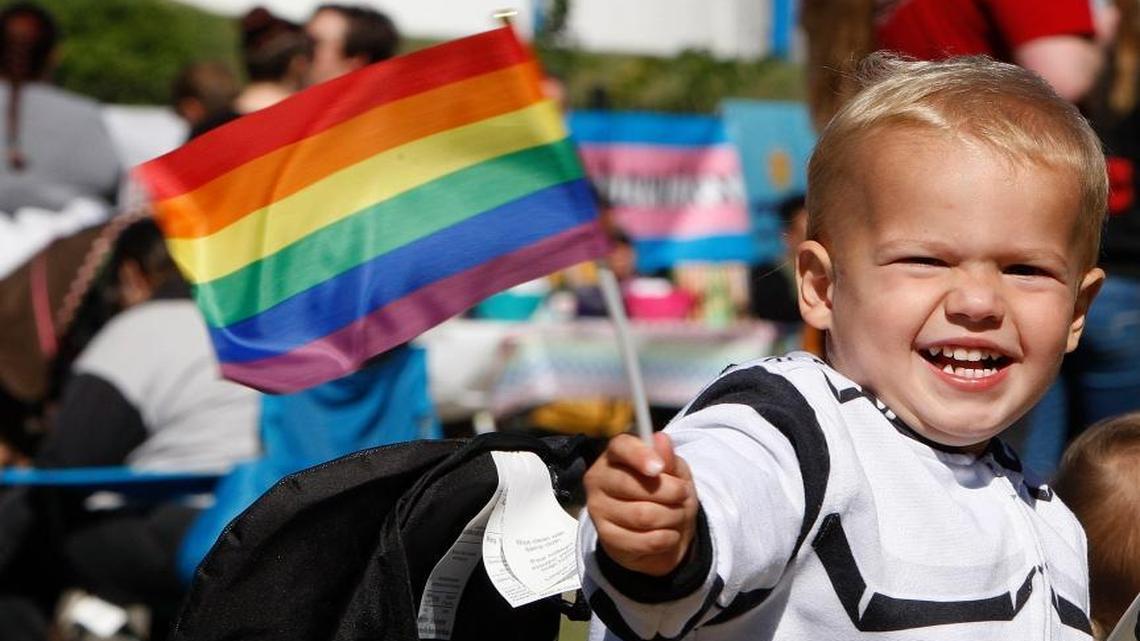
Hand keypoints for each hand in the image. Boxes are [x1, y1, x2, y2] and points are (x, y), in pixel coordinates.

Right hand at [584, 432, 698, 575]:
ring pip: (642, 516)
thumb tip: (661, 439)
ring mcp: (598, 509)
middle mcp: (599, 479)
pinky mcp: (606, 538)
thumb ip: (668, 459)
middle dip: (670, 492)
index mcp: (614, 455)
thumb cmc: (665, 494)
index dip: (640, 456)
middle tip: (684, 495)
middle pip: (633, 486)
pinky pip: (644, 540)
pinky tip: (668, 534)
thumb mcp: (675, 473)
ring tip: (678, 514)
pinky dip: (667, 538)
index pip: (621, 447)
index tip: (659, 469)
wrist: (660, 533)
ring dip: (672, 516)